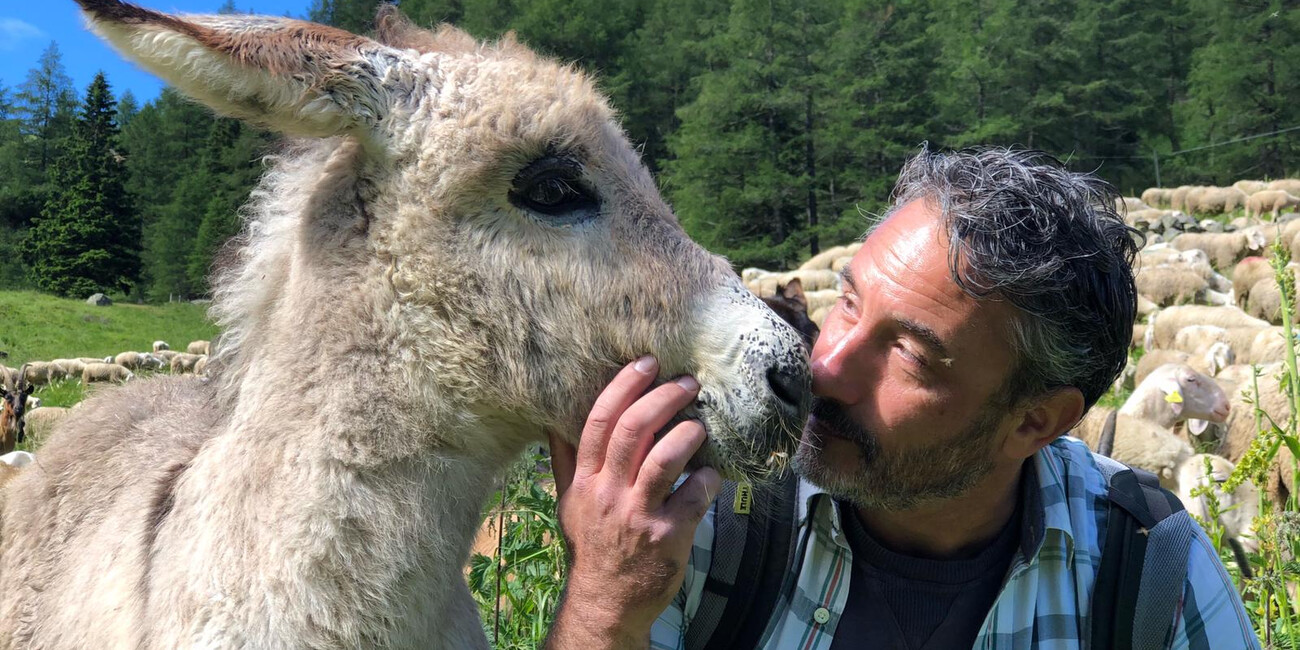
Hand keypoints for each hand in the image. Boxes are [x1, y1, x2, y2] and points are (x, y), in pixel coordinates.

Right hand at [546, 356, 721, 648]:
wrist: (606, 602)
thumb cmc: (592, 546)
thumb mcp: (569, 503)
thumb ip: (566, 462)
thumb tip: (554, 422)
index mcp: (585, 480)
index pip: (599, 422)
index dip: (624, 386)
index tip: (646, 362)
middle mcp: (608, 493)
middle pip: (633, 431)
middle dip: (663, 398)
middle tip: (687, 383)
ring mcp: (638, 514)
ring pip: (665, 458)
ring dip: (688, 433)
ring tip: (701, 424)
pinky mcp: (667, 535)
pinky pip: (694, 495)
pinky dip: (709, 478)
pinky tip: (714, 474)